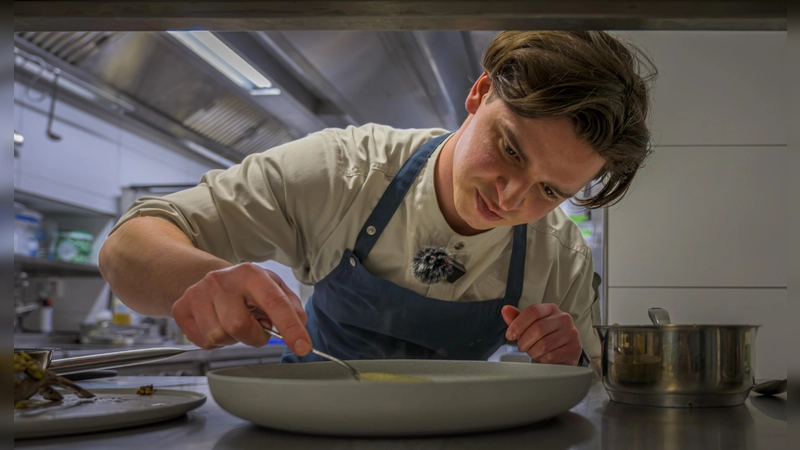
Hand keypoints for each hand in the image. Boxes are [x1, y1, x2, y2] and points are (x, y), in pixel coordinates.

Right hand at [172, 263, 310, 354]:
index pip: (274, 302)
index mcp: (251, 273)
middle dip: (253, 336)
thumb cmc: (245, 288)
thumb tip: (299, 330)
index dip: (290, 327)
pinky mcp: (182, 308)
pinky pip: (203, 342)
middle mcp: (222, 280)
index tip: (302, 347)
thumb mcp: (272, 288)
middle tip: (255, 327)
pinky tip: (218, 324)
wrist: (207, 278)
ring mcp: (198, 293)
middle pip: (240, 325)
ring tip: (233, 322)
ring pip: (219, 336)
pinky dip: (215, 342)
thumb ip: (291, 308)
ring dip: (233, 339)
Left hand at [501, 304, 581, 365]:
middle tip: (522, 347)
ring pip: (544, 345)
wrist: (565, 350)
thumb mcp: (531, 325)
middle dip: (524, 341)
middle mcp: (563, 318)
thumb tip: (505, 310)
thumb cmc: (546, 336)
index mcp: (551, 309)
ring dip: (533, 352)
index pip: (533, 311)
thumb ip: (517, 318)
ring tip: (533, 351)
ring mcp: (571, 333)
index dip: (518, 324)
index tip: (509, 335)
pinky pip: (551, 356)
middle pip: (538, 328)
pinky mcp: (574, 349)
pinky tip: (543, 357)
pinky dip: (542, 359)